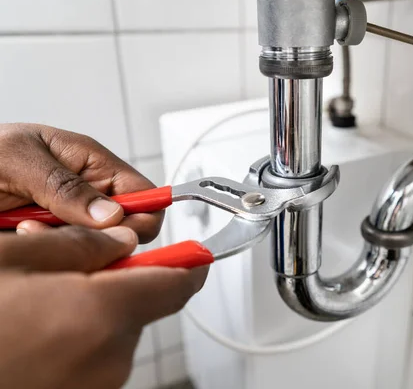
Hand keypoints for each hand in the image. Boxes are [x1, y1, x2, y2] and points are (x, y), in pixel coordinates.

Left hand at [0, 123, 162, 242]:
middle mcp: (87, 194)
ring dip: (67, 246)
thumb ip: (66, 186)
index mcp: (91, 164)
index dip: (143, 216)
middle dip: (100, 237)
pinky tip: (22, 236)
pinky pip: (68, 257)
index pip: (144, 194)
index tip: (120, 233)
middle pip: (126, 229)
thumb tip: (113, 215)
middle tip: (61, 230)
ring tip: (28, 228)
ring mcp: (69, 219)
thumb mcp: (19, 158)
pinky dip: (49, 255)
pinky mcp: (51, 240)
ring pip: (96, 248)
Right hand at [0, 226, 207, 388]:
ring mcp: (94, 386)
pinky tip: (35, 325)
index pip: (179, 281)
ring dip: (94, 304)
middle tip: (75, 260)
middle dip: (121, 277)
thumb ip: (79, 243)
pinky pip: (95, 353)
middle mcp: (109, 360)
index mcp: (101, 315)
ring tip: (38, 295)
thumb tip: (120, 238)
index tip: (193, 247)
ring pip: (118, 327)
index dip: (188, 258)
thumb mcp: (10, 257)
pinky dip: (79, 332)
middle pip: (145, 302)